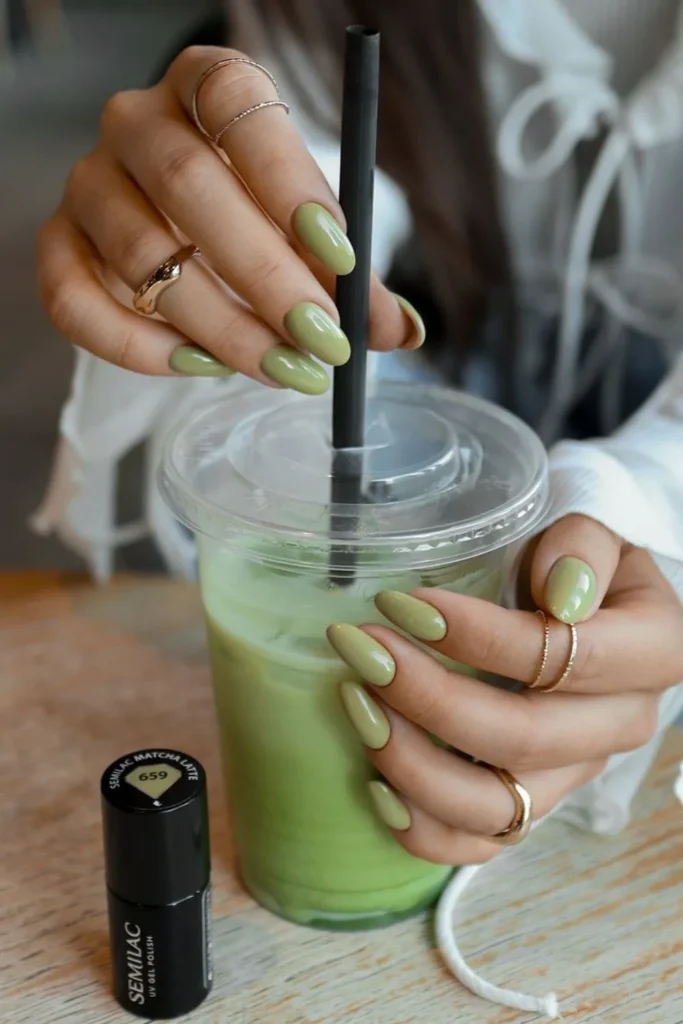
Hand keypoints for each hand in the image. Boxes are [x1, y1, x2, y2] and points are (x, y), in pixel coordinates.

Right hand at [37, 47, 420, 384]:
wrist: (175, 222)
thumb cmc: (255, 215)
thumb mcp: (312, 232)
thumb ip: (354, 277)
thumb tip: (401, 332)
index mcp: (206, 87)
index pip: (237, 103)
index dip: (290, 180)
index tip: (344, 258)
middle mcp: (138, 124)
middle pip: (189, 186)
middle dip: (266, 277)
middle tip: (323, 340)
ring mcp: (90, 184)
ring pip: (142, 256)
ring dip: (220, 326)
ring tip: (283, 369)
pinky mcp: (61, 245)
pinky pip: (76, 303)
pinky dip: (140, 348)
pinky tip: (201, 368)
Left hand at [327, 514, 682, 863]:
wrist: (580, 602)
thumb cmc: (571, 560)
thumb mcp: (591, 528)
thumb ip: (582, 544)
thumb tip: (564, 593)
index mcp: (648, 651)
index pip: (561, 658)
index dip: (477, 637)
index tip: (402, 603)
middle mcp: (619, 723)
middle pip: (522, 738)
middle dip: (429, 698)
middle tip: (363, 650)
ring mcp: (573, 772)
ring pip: (495, 805)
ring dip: (414, 763)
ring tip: (357, 706)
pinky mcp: (533, 802)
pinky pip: (479, 843)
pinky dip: (424, 828)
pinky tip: (375, 786)